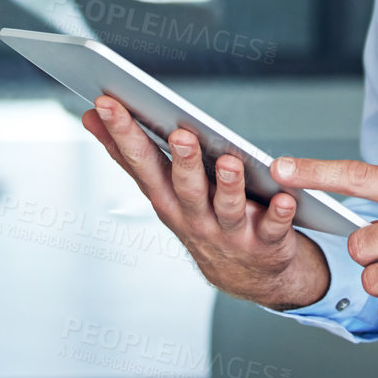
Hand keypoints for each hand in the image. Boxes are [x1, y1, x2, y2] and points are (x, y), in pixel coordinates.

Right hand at [80, 95, 331, 309]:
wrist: (246, 275)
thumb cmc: (200, 216)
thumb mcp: (162, 188)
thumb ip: (130, 152)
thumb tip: (90, 114)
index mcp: (166, 198)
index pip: (140, 162)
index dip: (122, 134)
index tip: (106, 102)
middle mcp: (193, 217)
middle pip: (184, 187)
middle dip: (183, 162)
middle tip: (180, 134)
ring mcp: (229, 233)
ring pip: (227, 208)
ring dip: (229, 186)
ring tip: (232, 162)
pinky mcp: (265, 243)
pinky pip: (273, 228)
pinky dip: (279, 214)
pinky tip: (286, 199)